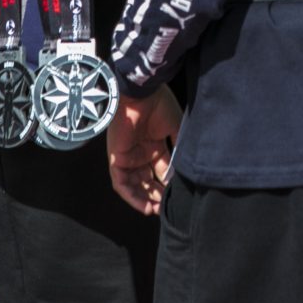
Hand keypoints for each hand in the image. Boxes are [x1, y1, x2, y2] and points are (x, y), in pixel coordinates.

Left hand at [106, 88, 181, 214]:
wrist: (140, 93)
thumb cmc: (159, 106)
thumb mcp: (176, 129)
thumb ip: (179, 150)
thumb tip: (186, 171)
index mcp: (154, 144)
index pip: (162, 171)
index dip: (170, 185)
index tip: (179, 195)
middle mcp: (141, 152)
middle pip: (148, 181)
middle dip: (158, 195)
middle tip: (167, 207)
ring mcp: (128, 156)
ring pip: (135, 185)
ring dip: (145, 199)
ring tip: (157, 210)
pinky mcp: (116, 158)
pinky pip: (121, 183)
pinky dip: (132, 196)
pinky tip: (145, 206)